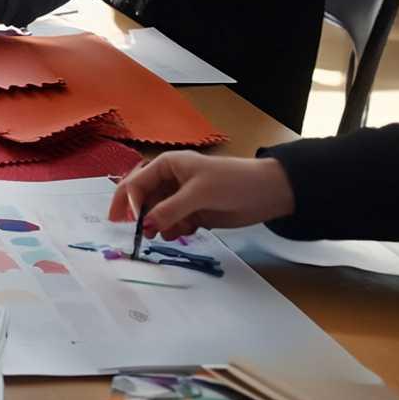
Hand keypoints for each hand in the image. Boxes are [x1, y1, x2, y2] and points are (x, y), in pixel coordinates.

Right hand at [109, 152, 295, 238]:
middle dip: (139, 216)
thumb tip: (144, 226)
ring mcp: (180, 198)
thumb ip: (169, 210)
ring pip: (156, 215)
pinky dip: (175, 231)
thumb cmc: (232, 181)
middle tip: (136, 234)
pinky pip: (171, 225)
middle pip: (142, 200)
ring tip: (173, 233)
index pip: (136, 184)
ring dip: (159, 226)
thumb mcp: (198, 193)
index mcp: (165, 166)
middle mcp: (168, 181)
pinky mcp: (191, 214)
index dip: (131, 203)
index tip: (134, 224)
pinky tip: (187, 231)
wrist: (267, 193)